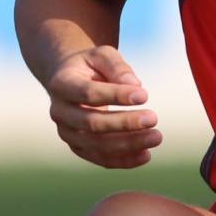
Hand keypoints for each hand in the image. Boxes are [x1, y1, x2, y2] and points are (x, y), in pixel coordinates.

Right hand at [46, 45, 161, 167]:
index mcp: (62, 84)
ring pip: (96, 145)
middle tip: (153, 118)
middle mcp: (59, 112)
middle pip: (91, 123)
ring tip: (156, 138)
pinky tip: (146, 155)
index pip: (89, 93)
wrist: (71, 79)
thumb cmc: (91, 65)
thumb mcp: (103, 55)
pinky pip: (99, 158)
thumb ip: (118, 67)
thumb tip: (135, 86)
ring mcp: (67, 132)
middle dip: (124, 123)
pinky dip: (123, 160)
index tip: (145, 95)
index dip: (116, 96)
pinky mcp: (78, 146)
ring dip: (127, 144)